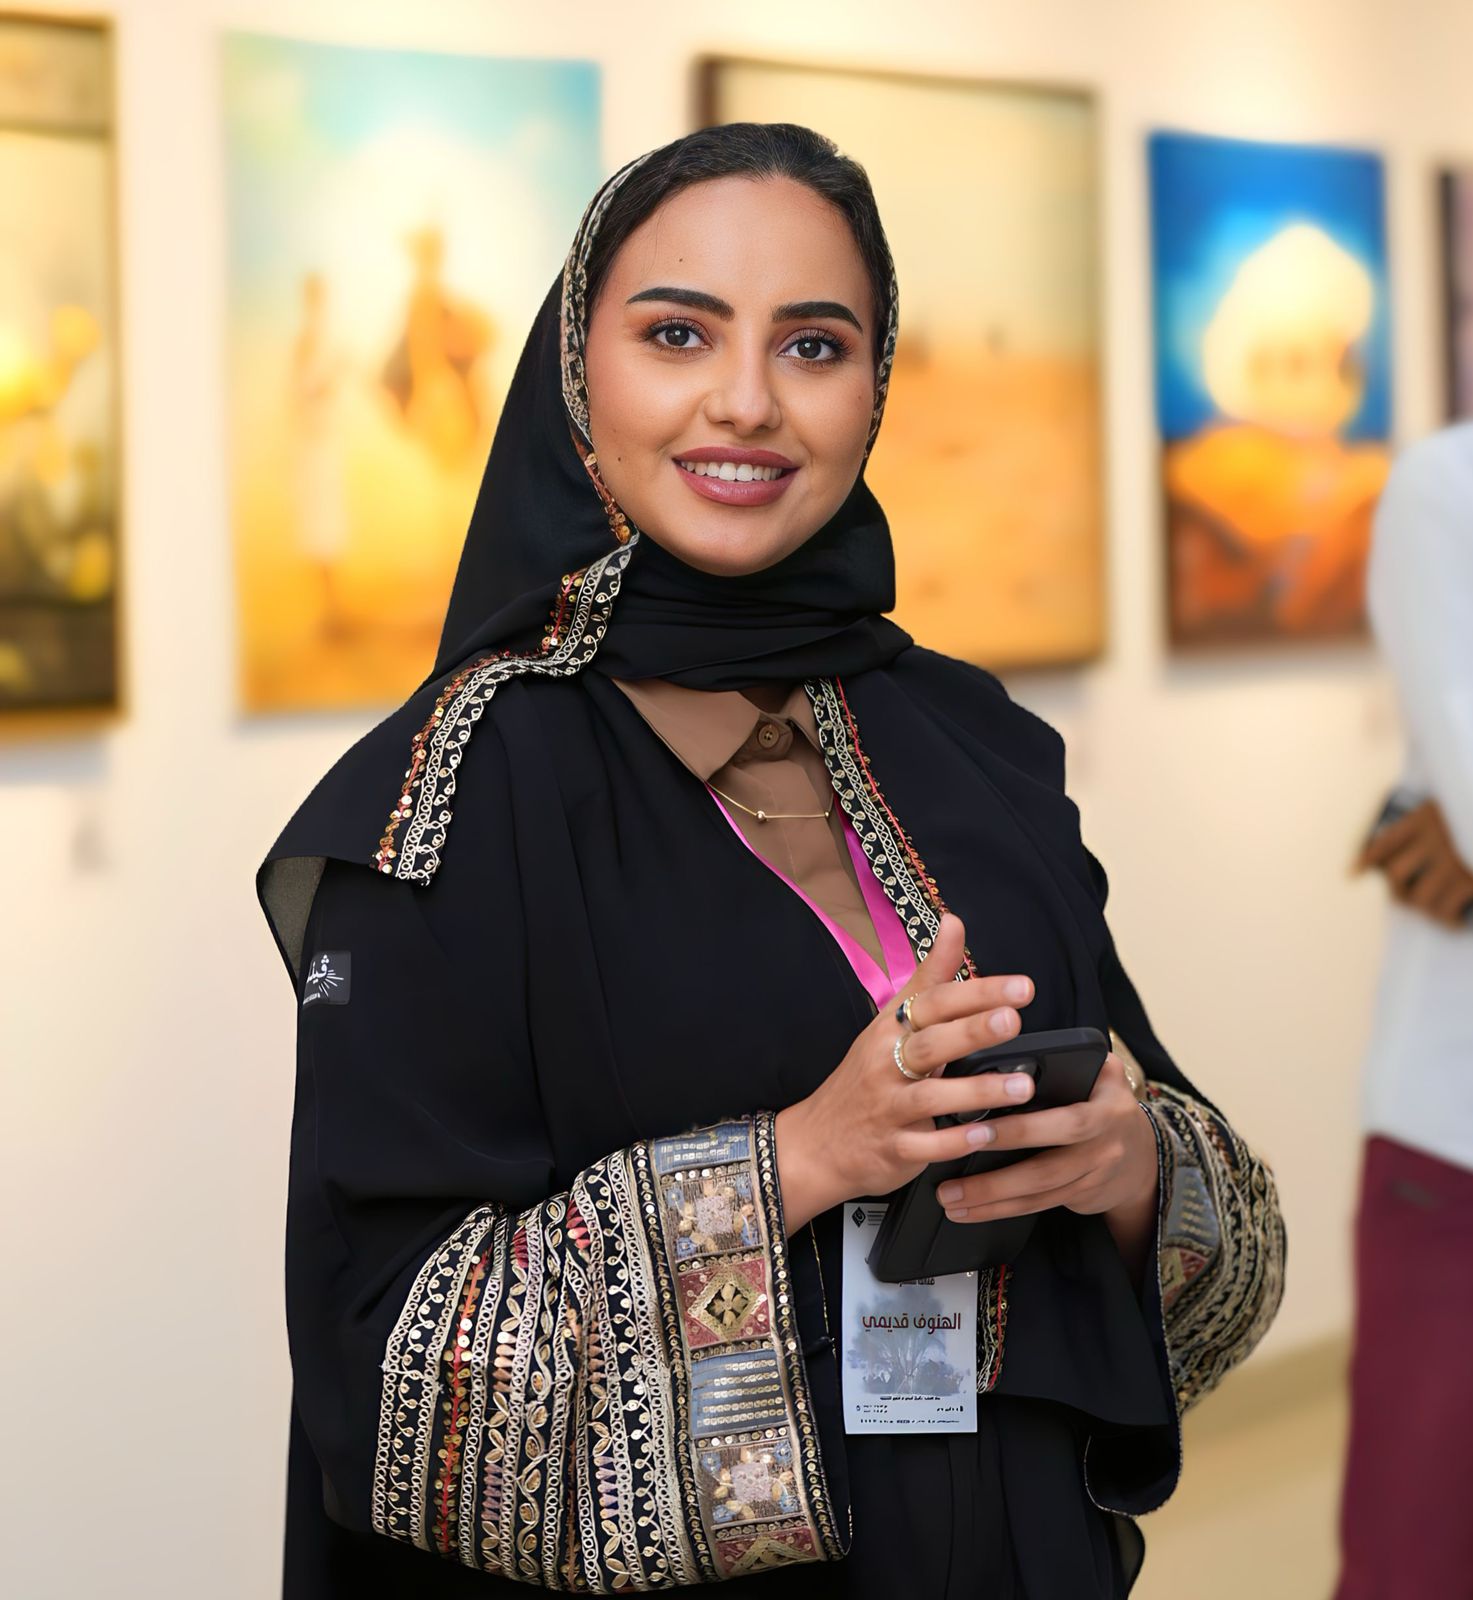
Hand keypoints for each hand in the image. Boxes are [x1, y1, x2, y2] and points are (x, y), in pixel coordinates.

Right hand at [774, 913, 1039, 1233]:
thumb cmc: (864, 1076)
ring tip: (1023, 1086)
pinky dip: (954, 1141)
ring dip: (978, 1090)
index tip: (1021, 987)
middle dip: (973, 1031)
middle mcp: (885, 1064)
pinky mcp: (891, 1149)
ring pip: (931, 1095)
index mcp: (889, 1030)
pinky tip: (985, 1135)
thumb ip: (928, 977)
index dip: (975, 992)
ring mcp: (887, 1108)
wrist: (814, 1143)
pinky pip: (924, 1145)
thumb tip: (954, 922)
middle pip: (931, 1043)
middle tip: (1013, 1020)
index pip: (933, 1002)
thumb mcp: (889, 1022)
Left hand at [932, 1052, 1158, 1225]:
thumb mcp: (1097, 1072)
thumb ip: (1063, 1063)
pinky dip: (1002, 1209)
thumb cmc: (1101, 1102)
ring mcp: (1094, 1173)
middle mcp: (1104, 1141)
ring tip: (950, 1197)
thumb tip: (998, 1058)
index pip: (1067, 1117)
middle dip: (999, 1171)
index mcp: (1106, 1101)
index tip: (981, 1124)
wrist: (1142, 1155)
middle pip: (1049, 1163)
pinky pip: (1038, 1205)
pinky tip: (970, 1210)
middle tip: (955, 1166)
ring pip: (1039, 1190)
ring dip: (991, 1196)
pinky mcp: (1081, 1195)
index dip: (1023, 1126)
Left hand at [1358, 800, 1472, 926]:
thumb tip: (1385, 861)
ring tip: (1440, 913)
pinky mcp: (1468, 877)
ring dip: (1427, 910)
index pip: (1386, 842)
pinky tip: (1457, 924)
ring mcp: (1450, 858)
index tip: (1353, 873)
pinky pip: (1445, 907)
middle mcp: (1433, 836)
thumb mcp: (1460, 807)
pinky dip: (1449, 919)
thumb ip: (1438, 825)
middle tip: (1413, 900)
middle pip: (1397, 875)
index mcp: (1427, 815)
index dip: (1368, 859)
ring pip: (1417, 896)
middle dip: (1402, 893)